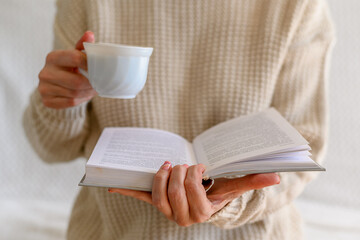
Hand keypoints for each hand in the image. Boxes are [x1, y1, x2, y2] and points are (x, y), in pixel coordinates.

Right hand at [38, 31, 96, 108]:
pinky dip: (81, 100)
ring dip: (88, 92)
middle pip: (77, 82)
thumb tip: (90, 34)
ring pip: (75, 94)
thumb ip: (82, 45)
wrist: (55, 84)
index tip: (100, 69)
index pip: (75, 58)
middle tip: (100, 84)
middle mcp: (45, 72)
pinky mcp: (47, 101)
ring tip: (94, 89)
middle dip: (92, 84)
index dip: (91, 64)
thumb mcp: (75, 54)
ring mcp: (44, 88)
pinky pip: (70, 102)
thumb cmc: (69, 67)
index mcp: (53, 57)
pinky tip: (85, 95)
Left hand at [108, 162, 279, 226]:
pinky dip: (126, 191)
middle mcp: (182, 216)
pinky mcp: (157, 203)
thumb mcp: (234, 187)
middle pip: (173, 193)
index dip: (193, 176)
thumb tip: (275, 177)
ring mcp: (167, 211)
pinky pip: (140, 197)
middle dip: (177, 174)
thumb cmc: (219, 194)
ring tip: (166, 165)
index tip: (199, 166)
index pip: (192, 192)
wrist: (205, 204)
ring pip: (156, 196)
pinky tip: (112, 186)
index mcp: (201, 212)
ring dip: (158, 178)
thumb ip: (253, 182)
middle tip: (183, 163)